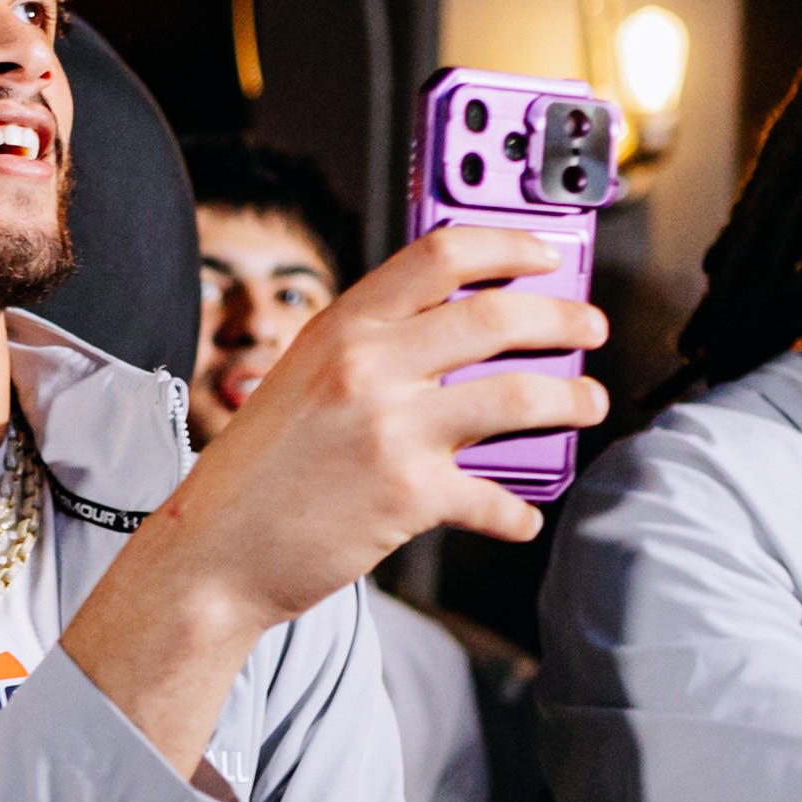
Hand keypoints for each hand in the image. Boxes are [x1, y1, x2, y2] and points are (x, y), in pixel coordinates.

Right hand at [65, 225, 606, 773]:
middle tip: (588, 328)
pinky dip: (519, 510)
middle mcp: (367, 367)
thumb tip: (464, 340)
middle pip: (498, 316)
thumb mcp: (302, 383)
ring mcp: (391, 430)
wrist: (212, 555)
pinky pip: (494, 496)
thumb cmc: (258, 475)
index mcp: (341, 328)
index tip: (544, 254)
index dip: (508, 246)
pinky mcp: (408, 497)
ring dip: (572, 399)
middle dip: (563, 318)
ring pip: (520, 395)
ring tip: (588, 404)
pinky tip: (524, 515)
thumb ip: (372, 352)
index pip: (441, 254)